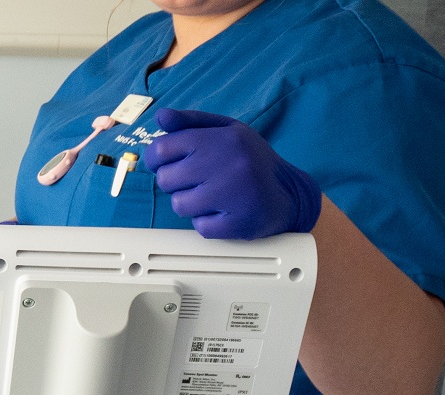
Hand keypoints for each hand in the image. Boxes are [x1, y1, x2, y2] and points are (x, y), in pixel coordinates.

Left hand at [143, 108, 321, 239]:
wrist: (289, 192)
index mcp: (223, 139)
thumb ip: (190, 122)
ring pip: (180, 205)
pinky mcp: (240, 222)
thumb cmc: (250, 159)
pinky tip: (224, 211)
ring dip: (190, 204)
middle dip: (174, 183)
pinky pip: (200, 227)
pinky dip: (207, 222)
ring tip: (211, 196)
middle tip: (195, 181)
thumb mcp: (225, 131)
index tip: (163, 164)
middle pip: (166, 180)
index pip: (162, 149)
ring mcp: (236, 195)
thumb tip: (160, 117)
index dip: (155, 159)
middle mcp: (230, 164)